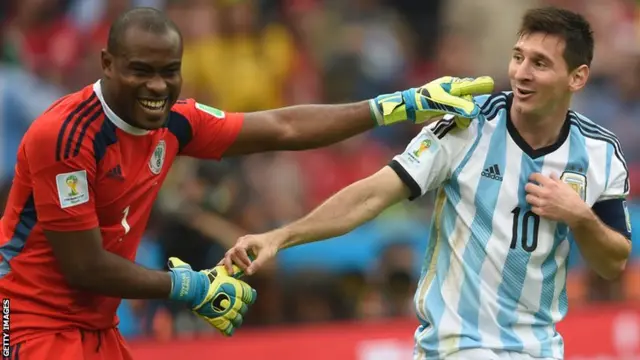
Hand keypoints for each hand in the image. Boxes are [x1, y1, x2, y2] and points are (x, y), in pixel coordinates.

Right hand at [167, 257, 256, 335]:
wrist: (197, 289)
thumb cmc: (209, 279)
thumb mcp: (223, 272)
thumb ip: (233, 273)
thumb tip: (240, 269)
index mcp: (239, 290)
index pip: (251, 296)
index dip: (249, 296)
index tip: (246, 297)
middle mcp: (236, 303)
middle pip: (244, 309)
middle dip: (241, 308)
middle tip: (235, 306)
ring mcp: (228, 313)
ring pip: (238, 319)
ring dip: (236, 319)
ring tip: (232, 317)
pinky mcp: (219, 321)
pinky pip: (228, 329)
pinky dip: (229, 329)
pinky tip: (228, 327)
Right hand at [222, 230, 285, 275]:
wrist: (272, 240)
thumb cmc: (270, 246)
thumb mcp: (266, 255)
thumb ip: (257, 263)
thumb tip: (248, 273)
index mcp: (247, 240)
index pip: (239, 249)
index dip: (243, 259)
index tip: (249, 265)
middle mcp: (240, 242)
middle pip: (232, 252)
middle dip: (236, 263)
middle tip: (243, 271)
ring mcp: (238, 245)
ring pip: (229, 254)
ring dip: (230, 264)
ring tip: (231, 274)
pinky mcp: (238, 250)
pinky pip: (231, 256)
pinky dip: (228, 263)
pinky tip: (222, 269)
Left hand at [369, 76, 494, 126]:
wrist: (409, 107)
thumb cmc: (425, 100)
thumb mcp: (443, 102)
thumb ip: (459, 105)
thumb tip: (475, 111)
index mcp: (453, 84)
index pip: (471, 85)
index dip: (481, 87)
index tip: (491, 87)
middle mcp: (452, 89)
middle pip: (468, 97)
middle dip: (471, 107)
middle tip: (468, 119)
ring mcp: (448, 98)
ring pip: (463, 105)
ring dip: (465, 114)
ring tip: (462, 124)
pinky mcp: (444, 106)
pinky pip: (457, 111)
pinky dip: (460, 117)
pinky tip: (459, 123)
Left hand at [525, 173, 589, 225]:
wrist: (576, 212)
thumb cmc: (572, 198)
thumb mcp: (565, 186)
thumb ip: (556, 179)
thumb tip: (550, 174)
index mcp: (551, 185)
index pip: (536, 176)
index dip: (532, 176)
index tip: (532, 178)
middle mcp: (545, 193)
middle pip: (528, 187)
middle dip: (529, 187)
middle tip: (531, 188)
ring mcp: (542, 203)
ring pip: (528, 198)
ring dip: (530, 197)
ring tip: (534, 197)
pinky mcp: (542, 212)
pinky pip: (532, 208)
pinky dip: (535, 207)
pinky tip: (538, 206)